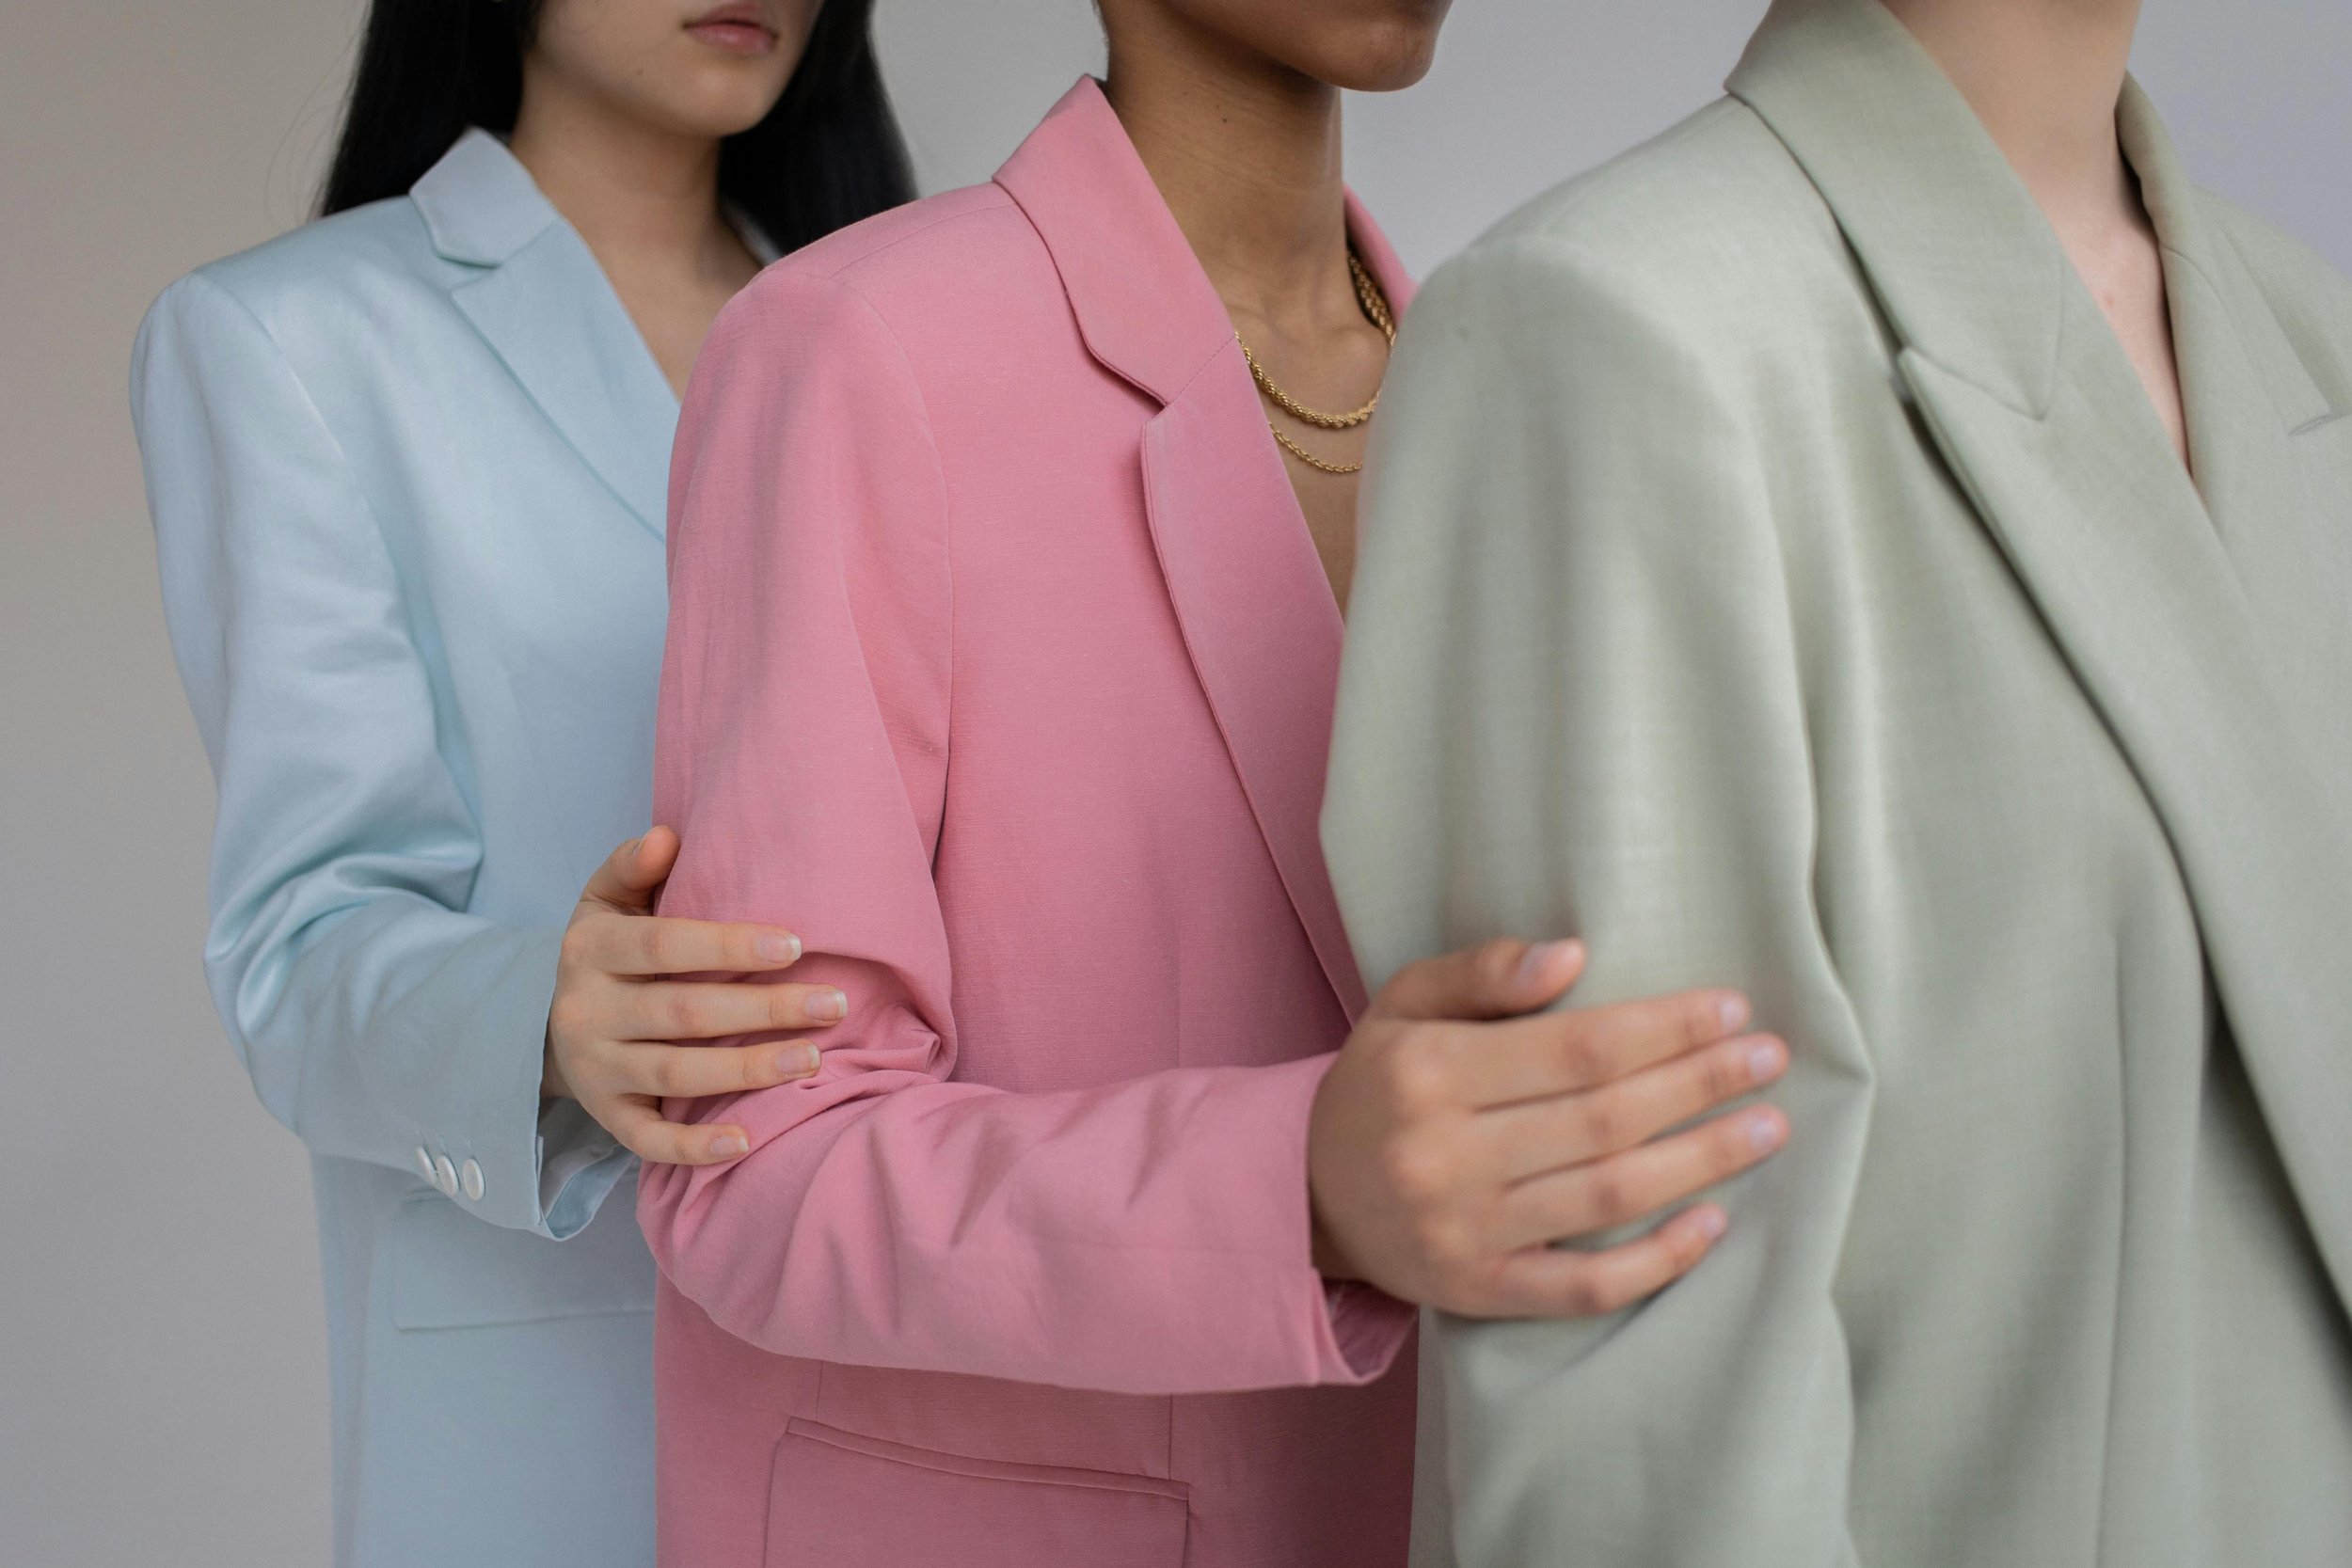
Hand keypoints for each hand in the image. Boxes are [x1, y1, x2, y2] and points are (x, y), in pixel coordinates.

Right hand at [543, 827, 846, 1164]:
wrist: (543, 1025)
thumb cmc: (606, 953)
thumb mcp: (603, 902)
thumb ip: (631, 866)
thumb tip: (666, 837)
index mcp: (590, 950)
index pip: (663, 946)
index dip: (728, 945)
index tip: (796, 945)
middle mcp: (587, 1011)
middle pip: (681, 1013)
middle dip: (762, 1009)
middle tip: (833, 1004)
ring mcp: (595, 1070)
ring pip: (674, 1074)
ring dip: (747, 1069)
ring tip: (811, 1058)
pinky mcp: (606, 1116)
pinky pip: (647, 1140)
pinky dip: (694, 1147)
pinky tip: (746, 1141)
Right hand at [1309, 938, 1787, 1317]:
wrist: (1304, 1195)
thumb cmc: (1375, 1085)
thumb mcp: (1402, 1003)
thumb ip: (1480, 972)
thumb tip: (1574, 955)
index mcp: (1429, 1073)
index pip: (1574, 1048)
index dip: (1664, 1028)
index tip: (1731, 1009)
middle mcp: (1446, 1155)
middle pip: (1604, 1118)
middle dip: (1699, 1084)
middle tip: (1769, 1058)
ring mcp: (1465, 1232)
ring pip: (1608, 1196)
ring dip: (1702, 1161)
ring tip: (1767, 1127)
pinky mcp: (1479, 1291)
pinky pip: (1583, 1287)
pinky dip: (1656, 1263)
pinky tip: (1714, 1225)